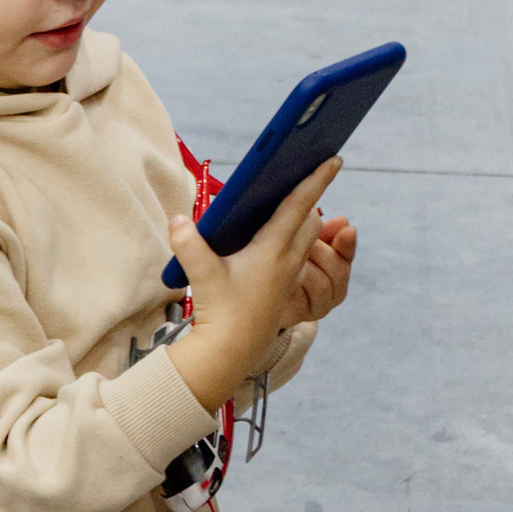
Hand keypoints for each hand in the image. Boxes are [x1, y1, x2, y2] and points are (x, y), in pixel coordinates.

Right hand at [162, 159, 343, 415]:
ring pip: (305, 238)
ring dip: (300, 221)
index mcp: (274, 250)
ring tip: (279, 208)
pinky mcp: (283, 287)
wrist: (231, 352)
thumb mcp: (201, 275)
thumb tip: (178, 220)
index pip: (301, 206)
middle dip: (307, 200)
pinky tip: (267, 239)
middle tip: (295, 180)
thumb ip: (188, 244)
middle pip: (310, 219)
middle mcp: (288, 260)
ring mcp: (288, 275)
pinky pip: (296, 254)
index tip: (334, 159)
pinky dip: (290, 240)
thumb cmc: (221, 313)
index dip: (317, 180)